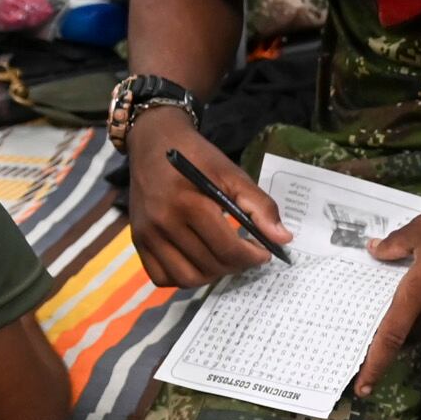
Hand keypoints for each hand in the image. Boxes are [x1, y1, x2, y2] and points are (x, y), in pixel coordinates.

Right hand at [125, 110, 290, 288]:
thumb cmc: (197, 156)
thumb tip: (283, 238)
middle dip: (236, 266)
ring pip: (186, 278)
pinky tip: (198, 261)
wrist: (154, 141)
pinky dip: (183, 277)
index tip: (265, 252)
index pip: (227, 249)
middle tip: (248, 255)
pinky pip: (161, 277)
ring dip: (212, 275)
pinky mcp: (137, 240)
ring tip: (225, 259)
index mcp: (188, 204)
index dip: (253, 257)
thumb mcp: (232, 173)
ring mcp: (146, 235)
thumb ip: (259, 205)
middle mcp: (163, 223)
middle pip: (209, 266)